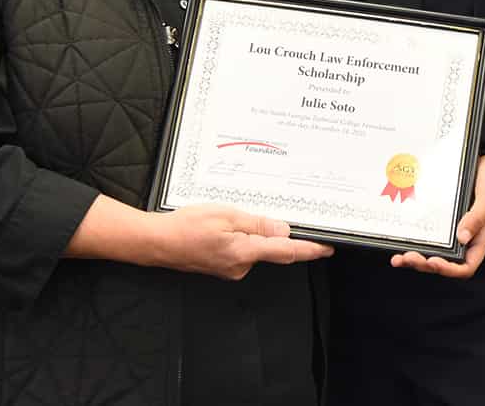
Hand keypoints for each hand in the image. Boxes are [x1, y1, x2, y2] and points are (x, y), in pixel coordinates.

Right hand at [153, 204, 333, 279]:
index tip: (327, 248)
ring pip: (255, 249)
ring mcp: (231, 269)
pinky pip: (242, 251)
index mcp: (244, 252)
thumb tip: (284, 231)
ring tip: (231, 216)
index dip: (310, 250)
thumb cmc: (186, 226)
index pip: (287, 252)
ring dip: (254, 233)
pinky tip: (225, 226)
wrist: (157, 243)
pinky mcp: (223, 267)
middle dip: (276, 233)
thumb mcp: (226, 214)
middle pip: (272, 249)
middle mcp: (241, 266)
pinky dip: (242, 238)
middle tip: (274, 213)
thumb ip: (257, 224)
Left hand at [390, 154, 484, 278]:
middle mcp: (465, 237)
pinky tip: (401, 239)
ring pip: (434, 251)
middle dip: (425, 264)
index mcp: (480, 237)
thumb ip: (478, 216)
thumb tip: (462, 238)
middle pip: (445, 261)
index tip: (434, 262)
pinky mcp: (443, 218)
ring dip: (416, 257)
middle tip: (408, 257)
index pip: (466, 265)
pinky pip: (428, 233)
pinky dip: (415, 239)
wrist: (484, 159)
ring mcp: (453, 228)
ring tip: (399, 257)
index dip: (450, 269)